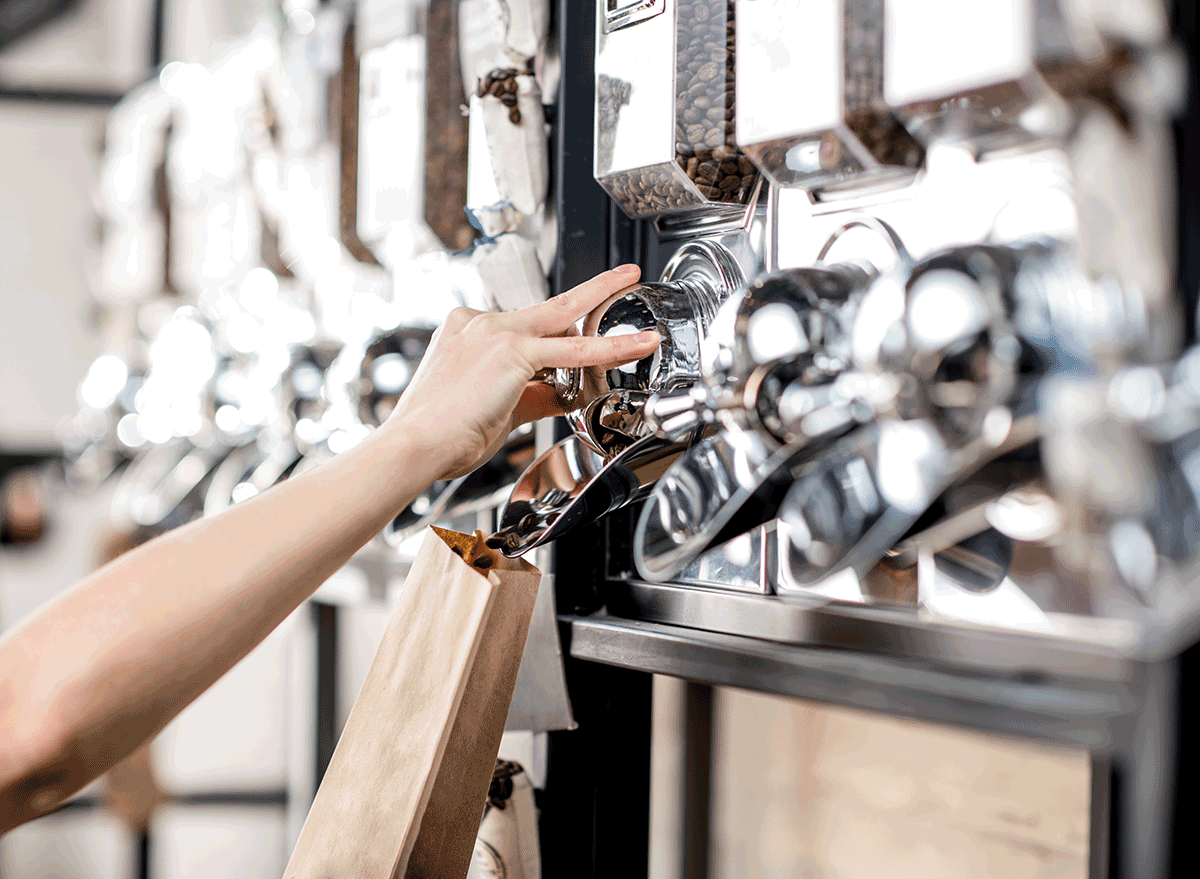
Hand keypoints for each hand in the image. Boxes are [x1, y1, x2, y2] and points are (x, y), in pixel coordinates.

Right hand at [386, 265, 657, 479]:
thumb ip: (535, 397)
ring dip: (610, 320)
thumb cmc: (442, 435)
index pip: (529, 327)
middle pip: (553, 304)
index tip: (581, 331)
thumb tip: (565, 396)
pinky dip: (611, 349)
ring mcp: (495, 332)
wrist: (415, 445)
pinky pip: (576, 350)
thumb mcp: (496, 410)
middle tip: (625, 275)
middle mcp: (480, 322)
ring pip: (568, 320)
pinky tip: (636, 346)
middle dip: (595, 289)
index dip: (562, 335)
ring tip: (643, 331)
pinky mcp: (512, 351)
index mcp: (467, 330)